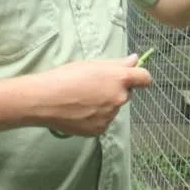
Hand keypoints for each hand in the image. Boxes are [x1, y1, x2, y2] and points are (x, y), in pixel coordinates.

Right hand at [35, 54, 152, 137]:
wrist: (45, 100)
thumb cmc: (67, 76)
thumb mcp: (93, 64)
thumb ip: (118, 63)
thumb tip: (135, 60)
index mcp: (120, 79)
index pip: (144, 78)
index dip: (140, 77)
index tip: (136, 77)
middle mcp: (119, 98)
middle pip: (126, 94)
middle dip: (116, 90)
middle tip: (95, 86)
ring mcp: (110, 116)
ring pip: (113, 108)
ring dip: (105, 104)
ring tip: (82, 99)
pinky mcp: (99, 130)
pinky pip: (103, 122)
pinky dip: (96, 118)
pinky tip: (80, 112)